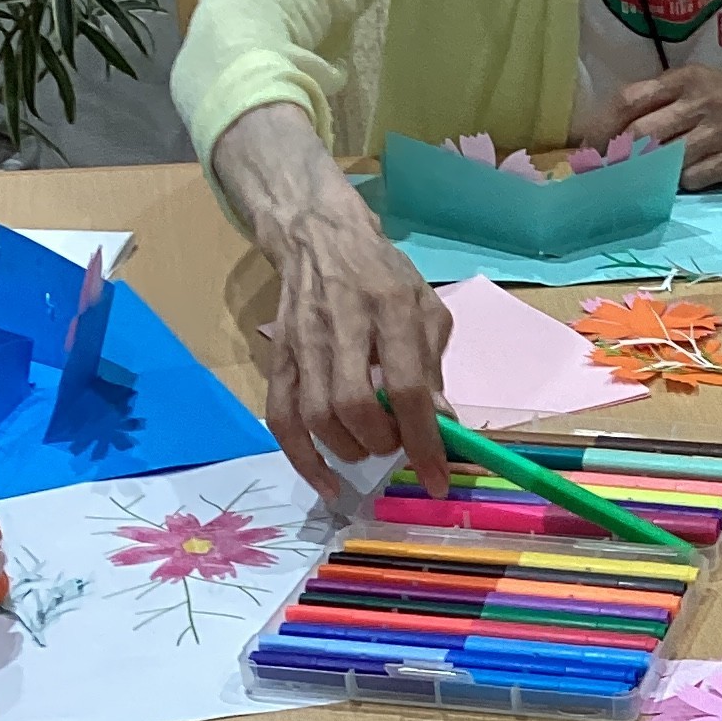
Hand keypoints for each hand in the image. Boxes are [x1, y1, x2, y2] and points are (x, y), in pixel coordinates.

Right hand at [263, 191, 450, 497]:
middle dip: (381, 441)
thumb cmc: (382, 277)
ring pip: (316, 417)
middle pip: (353, 405)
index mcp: (390, 309)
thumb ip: (433, 367)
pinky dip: (303, 460)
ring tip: (370, 446)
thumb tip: (443, 425)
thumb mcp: (426, 309)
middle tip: (397, 443)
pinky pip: (281, 419)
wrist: (318, 237)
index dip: (424, 440)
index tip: (437, 479)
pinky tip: (328, 483)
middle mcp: (342, 326)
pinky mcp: (278, 358)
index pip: (407, 387)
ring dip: (349, 449)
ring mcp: (303, 343)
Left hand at [610, 62, 721, 190]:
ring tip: (641, 180)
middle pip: (642, 133)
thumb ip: (661, 102)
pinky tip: (686, 180)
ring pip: (665, 160)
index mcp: (684, 79)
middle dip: (620, 156)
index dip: (603, 125)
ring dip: (648, 174)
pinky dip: (682, 184)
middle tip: (608, 172)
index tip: (589, 147)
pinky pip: (692, 179)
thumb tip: (614, 134)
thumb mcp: (698, 86)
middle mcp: (699, 101)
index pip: (629, 99)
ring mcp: (718, 132)